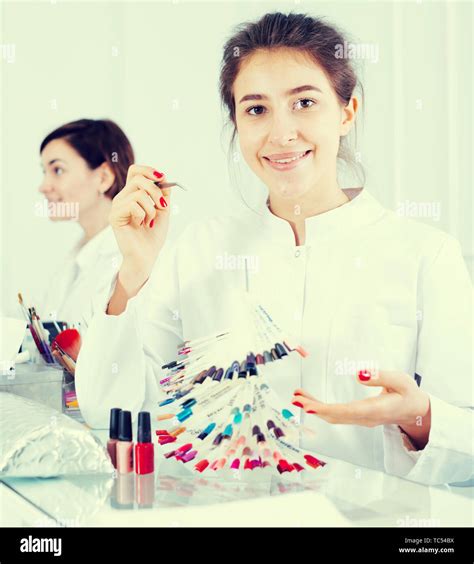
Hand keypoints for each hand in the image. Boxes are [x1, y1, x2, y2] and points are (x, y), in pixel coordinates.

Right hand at [109, 164, 171, 278]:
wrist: (147, 255)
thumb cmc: (153, 234)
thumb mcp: (163, 209)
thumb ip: (163, 193)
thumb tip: (163, 176)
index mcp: (132, 193)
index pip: (135, 171)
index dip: (148, 170)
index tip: (162, 178)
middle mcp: (122, 197)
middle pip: (139, 179)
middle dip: (156, 191)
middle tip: (162, 206)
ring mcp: (117, 206)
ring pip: (138, 193)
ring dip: (151, 208)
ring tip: (150, 221)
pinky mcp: (114, 216)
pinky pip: (133, 205)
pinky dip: (143, 215)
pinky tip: (141, 224)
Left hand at [291, 370, 430, 448]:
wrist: (416, 411)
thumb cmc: (408, 394)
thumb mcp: (401, 381)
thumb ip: (381, 377)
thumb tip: (358, 374)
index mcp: (376, 409)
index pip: (348, 411)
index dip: (327, 410)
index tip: (309, 407)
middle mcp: (365, 418)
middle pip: (335, 416)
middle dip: (314, 408)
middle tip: (295, 398)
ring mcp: (360, 419)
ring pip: (333, 416)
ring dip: (314, 407)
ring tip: (296, 397)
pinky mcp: (357, 417)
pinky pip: (336, 415)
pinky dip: (321, 408)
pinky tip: (309, 401)